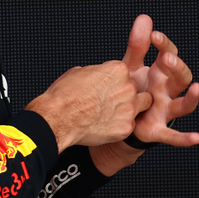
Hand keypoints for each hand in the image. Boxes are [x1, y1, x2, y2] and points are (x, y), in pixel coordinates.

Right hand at [26, 61, 151, 150]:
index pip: (126, 74)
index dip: (116, 82)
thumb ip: (96, 73)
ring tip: (113, 115)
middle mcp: (127, 86)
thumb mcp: (79, 72)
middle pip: (136, 89)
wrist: (57, 119)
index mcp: (117, 70)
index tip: (109, 89)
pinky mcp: (126, 127)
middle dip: (126, 96)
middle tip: (111, 103)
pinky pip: (130, 126)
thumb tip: (96, 75)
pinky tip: (107, 127)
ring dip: (131, 109)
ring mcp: (129, 107)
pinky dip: (121, 127)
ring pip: (142, 106)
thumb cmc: (63, 96)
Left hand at [90, 15, 198, 175]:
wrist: (116, 120)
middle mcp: (167, 90)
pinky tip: (197, 138)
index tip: (154, 36)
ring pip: (184, 105)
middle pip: (181, 77)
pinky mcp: (157, 130)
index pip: (169, 54)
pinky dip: (185, 138)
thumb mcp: (130, 67)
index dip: (164, 45)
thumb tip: (145, 18)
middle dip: (177, 67)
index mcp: (160, 73)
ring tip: (197, 88)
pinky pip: (173, 136)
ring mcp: (165, 110)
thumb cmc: (129, 91)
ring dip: (192, 97)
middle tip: (166, 59)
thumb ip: (138, 46)